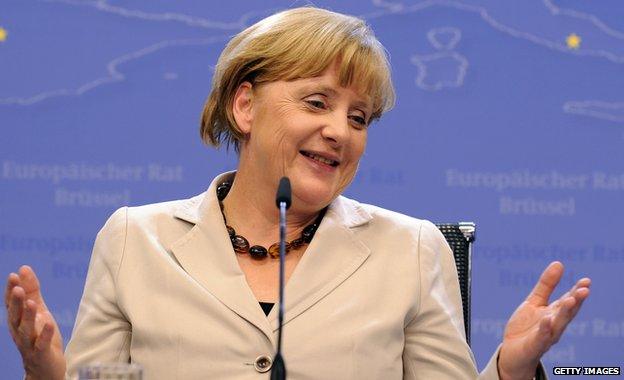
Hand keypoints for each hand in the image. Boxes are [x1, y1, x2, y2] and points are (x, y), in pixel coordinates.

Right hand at [5, 266, 65, 379]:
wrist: (45, 367)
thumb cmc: (39, 335)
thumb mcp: (38, 310)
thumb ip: (31, 291)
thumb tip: (23, 268)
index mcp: (17, 320)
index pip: (11, 304)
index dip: (11, 291)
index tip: (13, 276)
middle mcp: (19, 332)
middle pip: (15, 316)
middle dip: (15, 302)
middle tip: (17, 288)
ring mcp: (29, 343)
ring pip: (26, 330)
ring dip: (28, 317)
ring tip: (31, 303)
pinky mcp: (41, 353)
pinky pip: (42, 344)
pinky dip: (45, 334)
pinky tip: (49, 323)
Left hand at [498, 261, 590, 379]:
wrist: (512, 352)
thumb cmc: (526, 327)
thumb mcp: (534, 302)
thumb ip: (546, 285)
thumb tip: (559, 263)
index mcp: (555, 313)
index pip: (568, 301)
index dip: (577, 291)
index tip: (586, 281)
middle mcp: (554, 325)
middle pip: (567, 312)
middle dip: (575, 301)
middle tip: (584, 290)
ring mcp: (545, 336)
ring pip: (557, 324)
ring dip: (564, 313)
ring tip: (570, 300)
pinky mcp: (534, 346)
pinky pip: (540, 338)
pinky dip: (544, 329)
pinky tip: (547, 320)